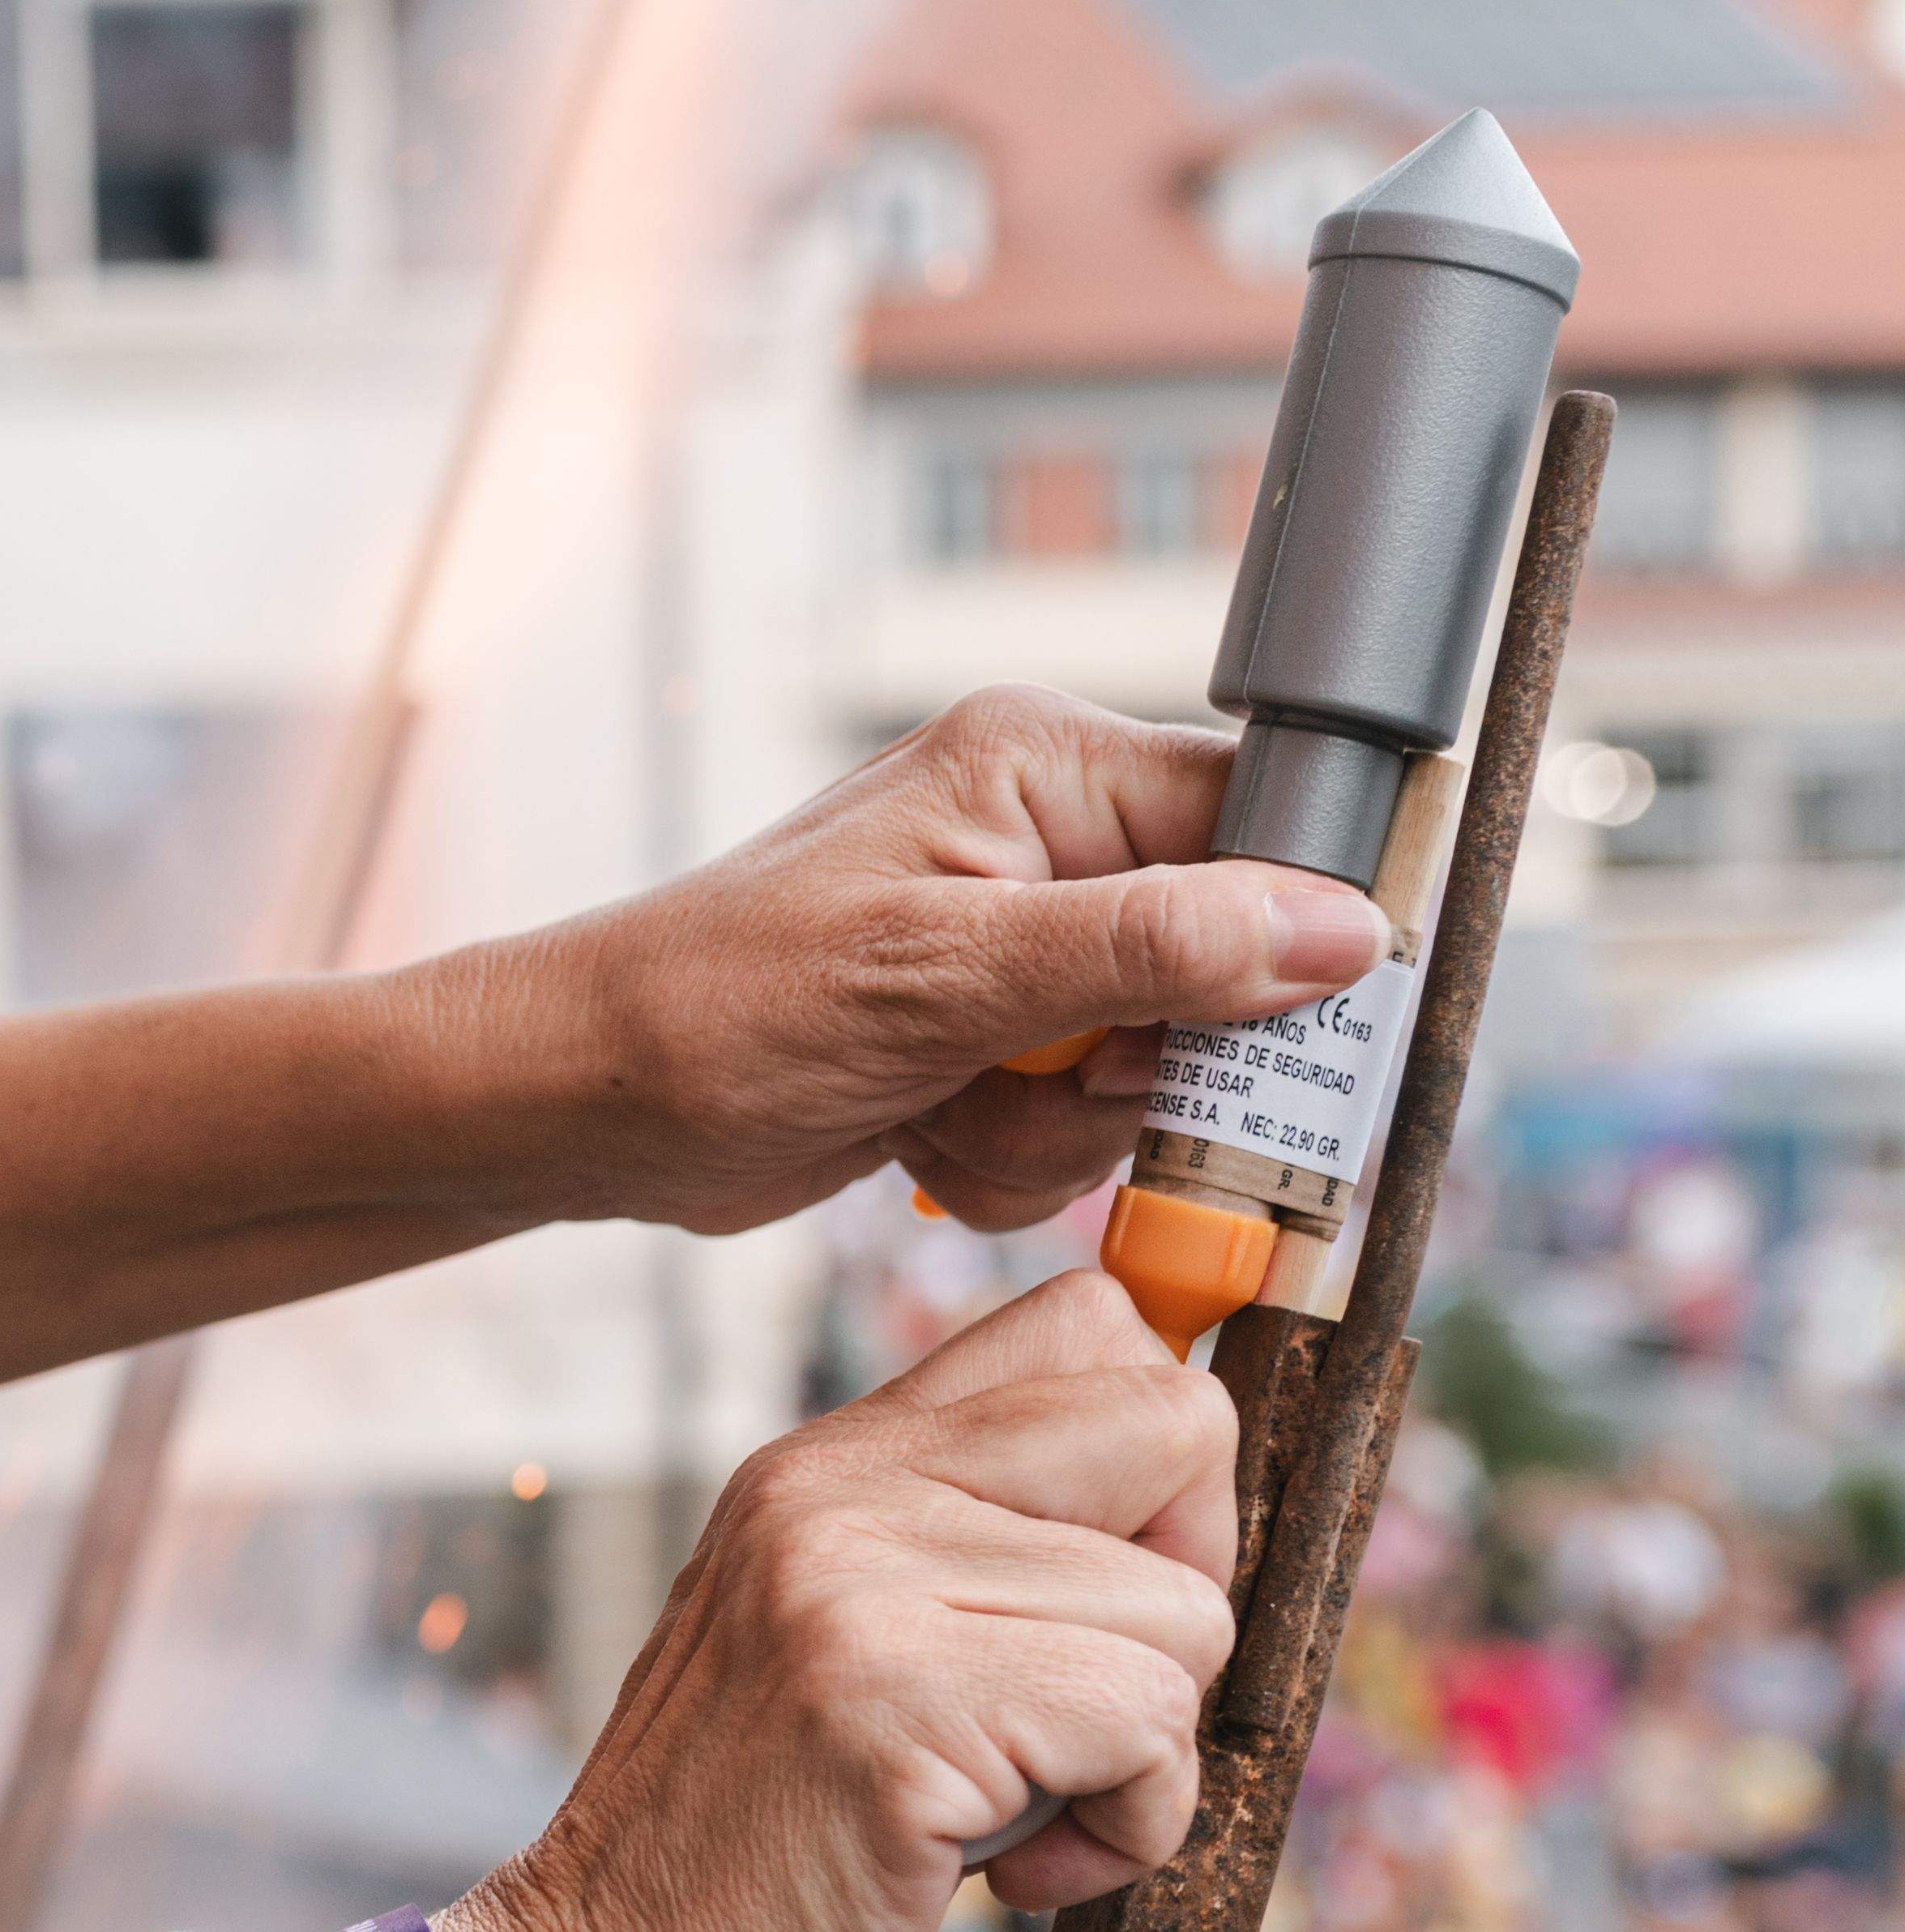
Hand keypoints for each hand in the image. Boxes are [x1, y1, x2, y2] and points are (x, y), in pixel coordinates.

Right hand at [430, 1272, 1236, 1931]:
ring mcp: (858, 1588)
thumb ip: (967, 1549)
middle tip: (1075, 1709)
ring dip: (1141, 1756)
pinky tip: (997, 1877)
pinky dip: (1122, 1835)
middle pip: (1177, 1423)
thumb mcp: (840, 1646)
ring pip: (1183, 1614)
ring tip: (999, 1814)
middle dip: (1181, 1590)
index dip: (1158, 1465)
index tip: (1096, 1597)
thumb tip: (1190, 1495)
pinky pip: (1150, 1731)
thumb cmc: (757, 1855)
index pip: (1091, 1322)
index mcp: (829, 1460)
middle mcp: (839, 1488)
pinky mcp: (892, 1709)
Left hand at [459, 686, 1388, 1235]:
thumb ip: (1151, 948)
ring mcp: (1022, 954)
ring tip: (938, 1105)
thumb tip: (1339, 928)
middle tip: (1045, 1080)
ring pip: (1155, 1076)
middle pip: (1229, 974)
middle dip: (1134, 1070)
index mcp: (1044, 768)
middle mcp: (1049, 844)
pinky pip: (1079, 1133)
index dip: (1287, 940)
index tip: (1241, 1036)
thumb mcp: (947, 974)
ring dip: (1053, 1133)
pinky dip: (1005, 1163)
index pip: (1263, 824)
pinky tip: (913, 1137)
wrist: (590, 1105)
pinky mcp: (993, 1045)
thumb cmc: (723, 1008)